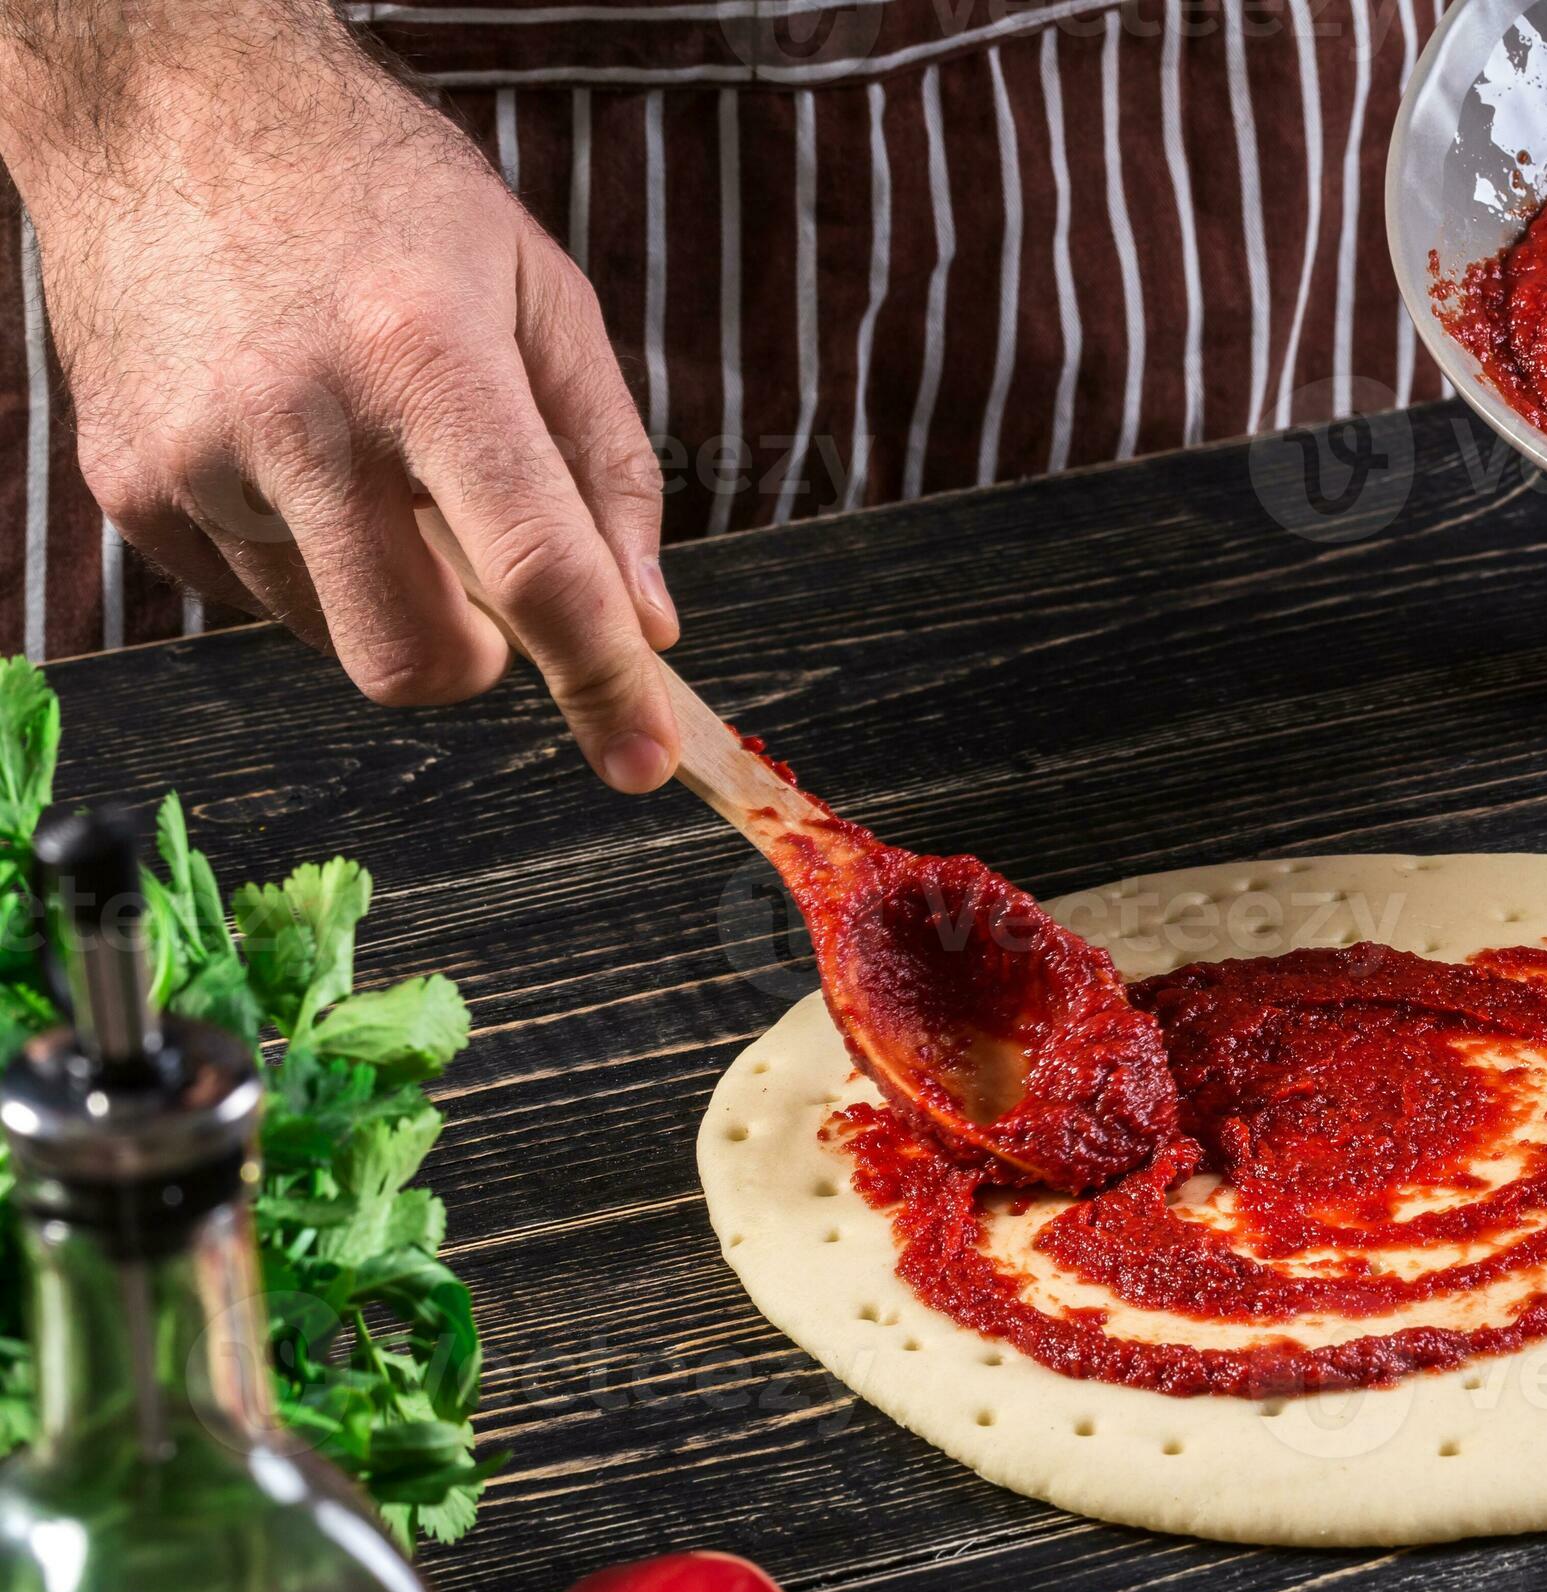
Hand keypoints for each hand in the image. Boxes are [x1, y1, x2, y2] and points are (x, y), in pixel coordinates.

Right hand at [0, 0, 681, 789]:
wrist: (167, 105)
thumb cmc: (382, 198)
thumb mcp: (542, 295)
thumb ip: (608, 469)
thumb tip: (646, 624)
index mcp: (426, 356)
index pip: (535, 569)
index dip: (599, 684)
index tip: (639, 763)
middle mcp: (300, 415)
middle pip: (413, 658)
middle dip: (476, 660)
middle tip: (491, 586)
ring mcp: (198, 456)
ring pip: (334, 636)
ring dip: (383, 587)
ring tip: (371, 455)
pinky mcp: (131, 483)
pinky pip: (252, 596)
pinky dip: (302, 555)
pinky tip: (293, 446)